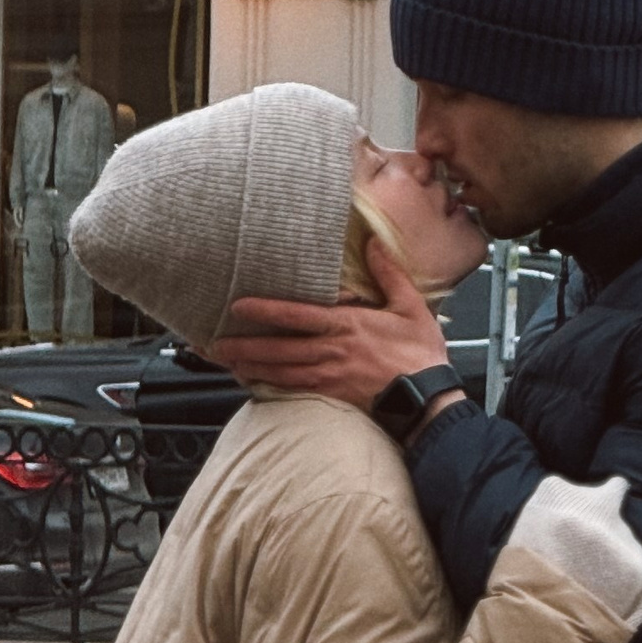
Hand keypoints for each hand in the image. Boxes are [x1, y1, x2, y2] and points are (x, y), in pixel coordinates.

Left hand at [215, 235, 450, 411]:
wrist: (427, 400)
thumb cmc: (419, 354)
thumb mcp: (410, 307)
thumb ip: (389, 274)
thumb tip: (373, 242)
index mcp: (347, 326)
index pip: (296, 316)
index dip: (265, 311)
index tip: (238, 307)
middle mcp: (331, 351)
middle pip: (278, 348)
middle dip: (244, 345)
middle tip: (214, 343)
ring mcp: (329, 376)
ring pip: (280, 371)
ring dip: (250, 366)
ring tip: (225, 361)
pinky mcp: (332, 396)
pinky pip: (293, 390)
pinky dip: (269, 386)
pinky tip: (253, 382)